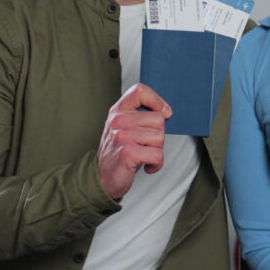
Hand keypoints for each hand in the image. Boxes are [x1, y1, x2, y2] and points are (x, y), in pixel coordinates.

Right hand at [96, 83, 170, 199]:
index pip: (139, 91)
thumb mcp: (124, 128)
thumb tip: (166, 112)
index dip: (156, 100)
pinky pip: (157, 155)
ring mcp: (122, 136)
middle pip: (158, 119)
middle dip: (158, 136)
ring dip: (157, 151)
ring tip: (144, 155)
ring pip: (160, 137)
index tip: (164, 113)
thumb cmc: (119, 152)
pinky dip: (156, 164)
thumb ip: (140, 116)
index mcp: (118, 111)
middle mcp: (118, 120)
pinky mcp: (128, 153)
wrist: (102, 178)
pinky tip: (146, 166)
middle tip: (145, 145)